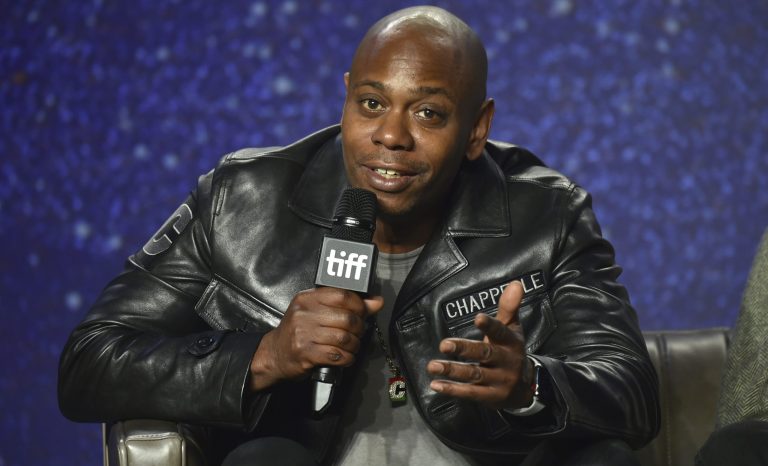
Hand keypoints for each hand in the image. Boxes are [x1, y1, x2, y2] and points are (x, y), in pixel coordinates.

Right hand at [249, 287, 382, 390]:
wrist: (274, 354)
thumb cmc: (299, 331)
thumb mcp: (318, 312)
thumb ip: (347, 305)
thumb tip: (376, 301)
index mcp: (307, 298)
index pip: (342, 295)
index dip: (359, 305)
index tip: (363, 313)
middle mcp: (304, 314)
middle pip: (346, 318)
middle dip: (359, 328)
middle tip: (358, 333)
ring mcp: (303, 334)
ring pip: (344, 338)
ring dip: (354, 345)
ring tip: (352, 347)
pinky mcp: (305, 353)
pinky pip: (336, 355)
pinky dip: (346, 358)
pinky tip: (345, 357)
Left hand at [427, 281, 532, 408]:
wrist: (524, 389)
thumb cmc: (510, 351)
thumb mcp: (512, 329)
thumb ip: (509, 307)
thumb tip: (516, 283)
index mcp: (511, 342)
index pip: (500, 332)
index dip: (490, 326)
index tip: (477, 318)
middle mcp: (506, 362)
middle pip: (485, 354)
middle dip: (464, 349)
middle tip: (443, 345)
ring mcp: (499, 381)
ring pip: (475, 375)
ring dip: (452, 371)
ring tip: (432, 366)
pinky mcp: (491, 397)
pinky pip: (471, 394)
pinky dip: (453, 390)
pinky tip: (436, 385)